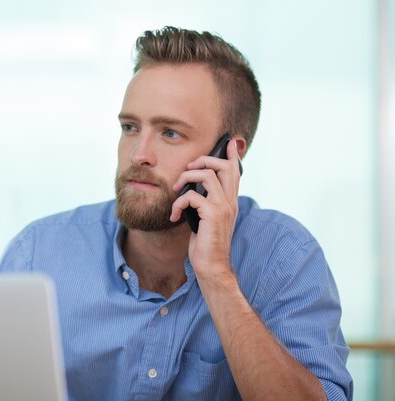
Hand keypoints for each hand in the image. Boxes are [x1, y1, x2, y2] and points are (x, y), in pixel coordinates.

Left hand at [170, 140, 241, 280]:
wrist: (212, 267)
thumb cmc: (206, 245)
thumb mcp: (206, 220)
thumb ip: (205, 204)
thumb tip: (191, 192)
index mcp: (230, 202)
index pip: (235, 173)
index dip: (232, 155)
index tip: (230, 142)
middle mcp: (230, 202)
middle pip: (224, 167)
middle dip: (204, 160)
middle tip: (189, 168)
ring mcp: (223, 207)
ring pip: (207, 176)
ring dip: (186, 178)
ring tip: (176, 189)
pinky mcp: (212, 214)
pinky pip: (192, 196)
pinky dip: (178, 202)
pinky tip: (174, 215)